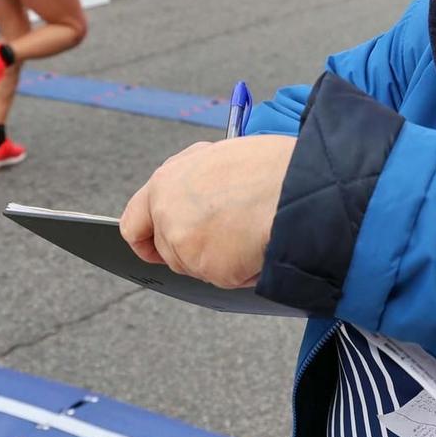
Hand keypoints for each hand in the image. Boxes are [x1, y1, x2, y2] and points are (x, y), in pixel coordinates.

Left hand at [120, 135, 297, 289]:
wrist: (300, 187)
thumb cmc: (271, 167)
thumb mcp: (221, 158)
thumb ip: (194, 182)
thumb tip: (193, 199)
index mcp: (167, 181)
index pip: (134, 222)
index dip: (147, 238)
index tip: (156, 246)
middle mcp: (168, 213)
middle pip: (169, 251)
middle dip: (194, 250)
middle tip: (228, 234)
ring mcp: (185, 244)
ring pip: (197, 267)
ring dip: (221, 258)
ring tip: (252, 229)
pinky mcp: (208, 269)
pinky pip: (224, 278)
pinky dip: (242, 270)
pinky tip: (260, 243)